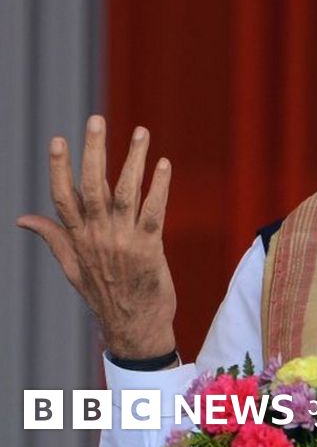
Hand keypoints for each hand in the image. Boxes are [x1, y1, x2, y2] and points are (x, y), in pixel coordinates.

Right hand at [17, 115, 176, 358]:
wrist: (134, 327)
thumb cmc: (105, 294)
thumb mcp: (72, 267)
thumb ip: (52, 237)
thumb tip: (23, 218)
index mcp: (77, 238)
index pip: (62, 197)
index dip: (59, 167)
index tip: (58, 139)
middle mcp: (97, 236)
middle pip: (92, 186)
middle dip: (94, 151)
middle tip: (96, 119)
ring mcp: (123, 241)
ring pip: (126, 192)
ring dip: (134, 160)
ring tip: (141, 132)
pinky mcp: (149, 247)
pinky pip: (155, 211)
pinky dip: (160, 187)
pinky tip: (164, 164)